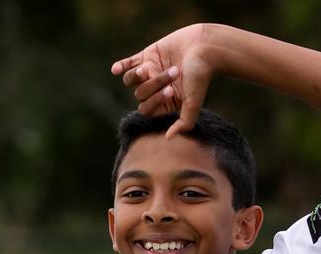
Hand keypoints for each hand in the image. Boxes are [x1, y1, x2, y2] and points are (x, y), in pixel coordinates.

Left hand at [111, 23, 215, 137]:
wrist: (204, 47)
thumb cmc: (200, 77)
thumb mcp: (193, 104)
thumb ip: (183, 124)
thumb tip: (167, 139)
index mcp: (166, 103)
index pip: (147, 110)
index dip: (154, 102)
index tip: (170, 92)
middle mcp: (156, 89)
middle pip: (140, 95)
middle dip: (153, 85)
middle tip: (174, 73)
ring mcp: (150, 71)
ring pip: (131, 80)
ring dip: (138, 75)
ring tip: (149, 68)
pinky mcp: (147, 55)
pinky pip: (127, 64)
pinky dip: (120, 67)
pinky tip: (115, 70)